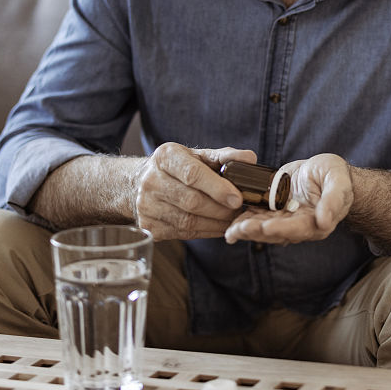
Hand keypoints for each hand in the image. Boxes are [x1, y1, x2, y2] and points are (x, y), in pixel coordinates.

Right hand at [133, 143, 255, 240]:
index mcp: (166, 157)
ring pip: (187, 221)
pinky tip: (217, 227)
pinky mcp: (149, 226)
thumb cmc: (176, 168)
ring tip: (232, 220)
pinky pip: (182, 234)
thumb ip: (224, 156)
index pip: (192, 174)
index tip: (238, 199)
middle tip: (239, 211)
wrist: (140, 182)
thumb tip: (250, 159)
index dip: (217, 188)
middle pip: (192, 201)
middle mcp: (151, 180)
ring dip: (215, 223)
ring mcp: (147, 206)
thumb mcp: (197, 155)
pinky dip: (205, 232)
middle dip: (220, 209)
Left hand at [223, 154, 352, 244]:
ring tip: (231, 230)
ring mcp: (286, 219)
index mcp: (317, 223)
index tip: (266, 227)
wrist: (327, 173)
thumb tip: (325, 222)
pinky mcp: (275, 210)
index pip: (297, 229)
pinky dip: (245, 220)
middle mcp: (299, 226)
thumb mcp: (338, 183)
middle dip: (256, 232)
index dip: (281, 228)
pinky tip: (230, 223)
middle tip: (239, 229)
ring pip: (264, 228)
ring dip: (247, 230)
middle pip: (276, 232)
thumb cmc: (337, 177)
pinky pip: (258, 217)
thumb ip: (333, 201)